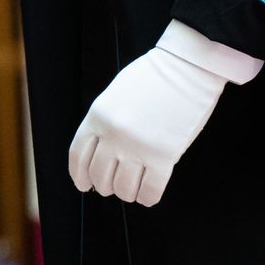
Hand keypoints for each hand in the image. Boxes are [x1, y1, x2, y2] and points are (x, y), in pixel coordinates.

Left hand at [67, 31, 226, 206]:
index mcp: (98, 116)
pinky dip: (147, 198)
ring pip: (123, 189)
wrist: (186, 67)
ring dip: (127, 193)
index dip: (80, 176)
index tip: (85, 184)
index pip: (78, 156)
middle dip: (105, 186)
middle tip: (114, 185)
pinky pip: (150, 192)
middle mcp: (114, 134)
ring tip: (134, 186)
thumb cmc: (154, 77)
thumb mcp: (116, 94)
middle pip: (100, 177)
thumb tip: (101, 152)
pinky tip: (149, 193)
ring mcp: (138, 146)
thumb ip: (105, 121)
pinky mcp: (164, 156)